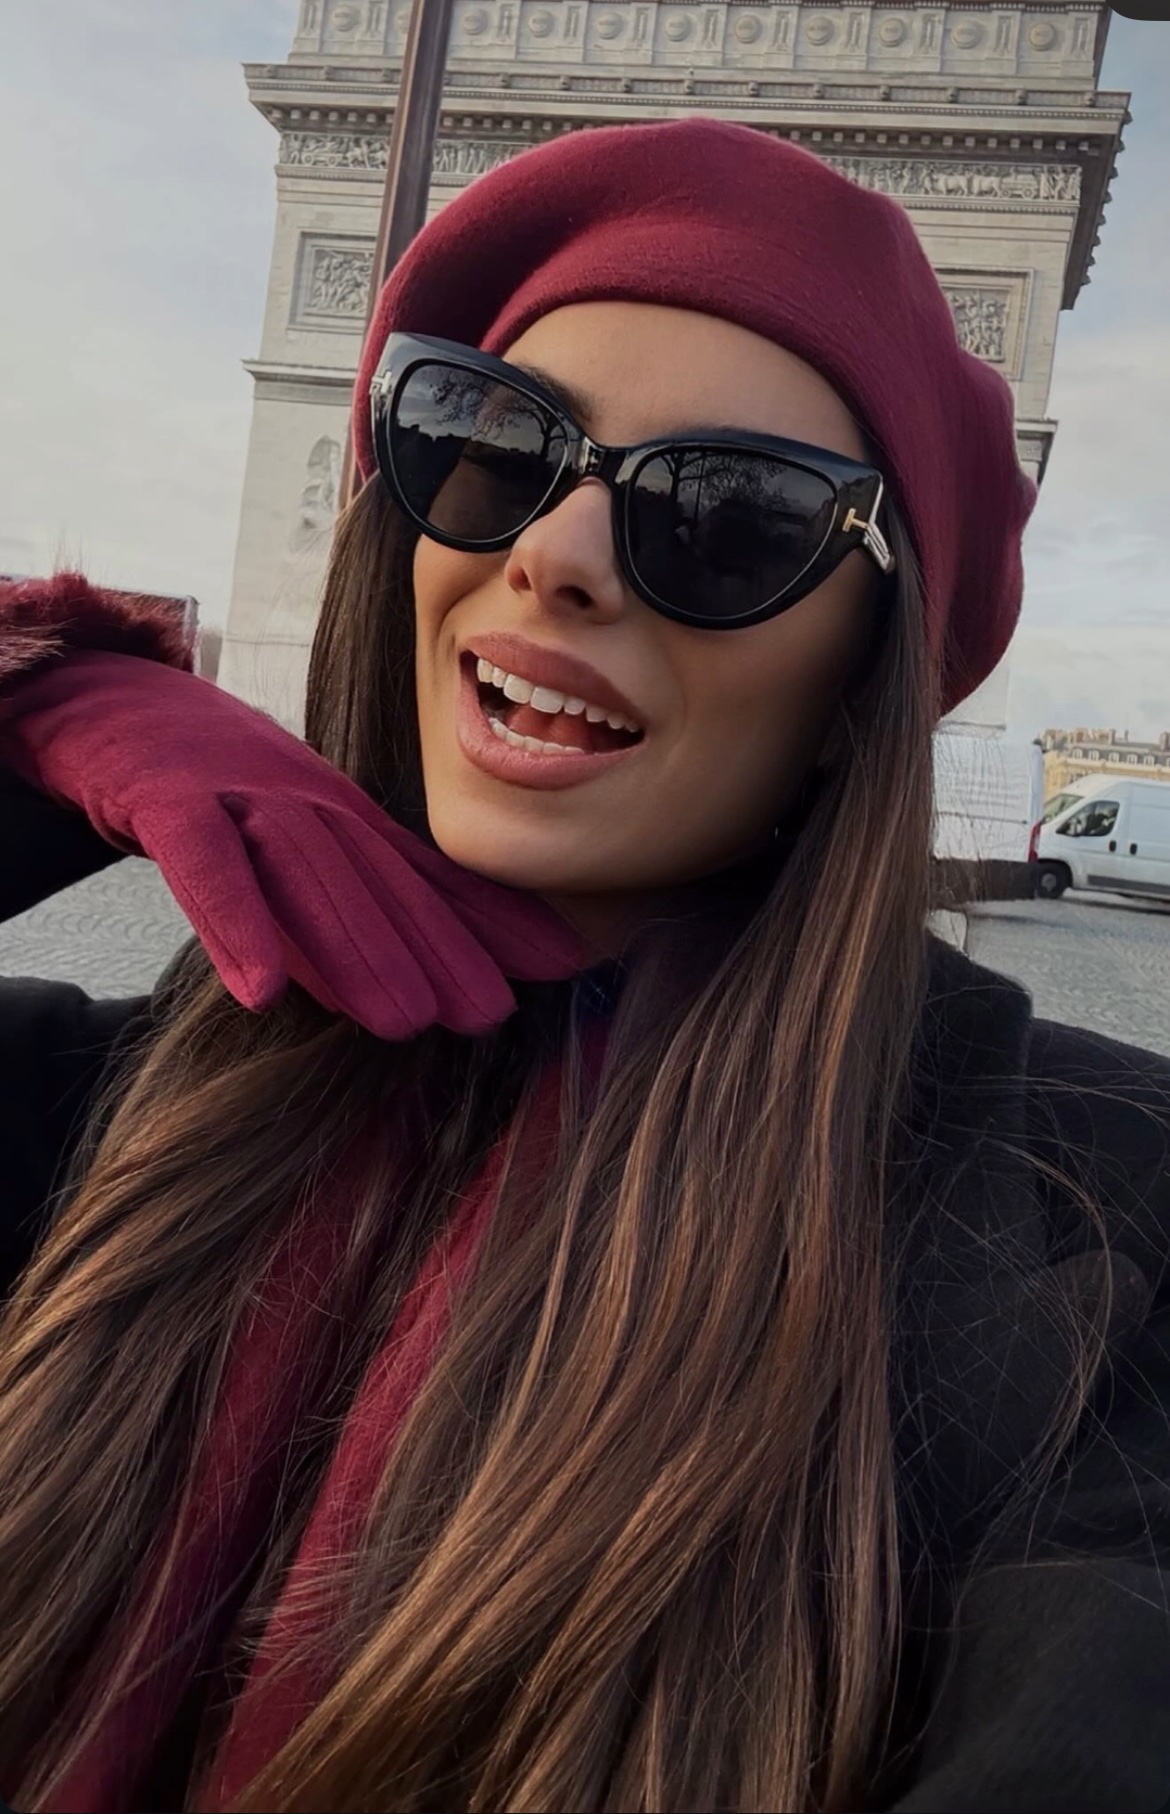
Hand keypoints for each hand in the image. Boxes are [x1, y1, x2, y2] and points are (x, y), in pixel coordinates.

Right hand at [0, 651, 587, 1038]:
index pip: (424, 876)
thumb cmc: (221, 789)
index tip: (564, 972)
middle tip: (489, 1016)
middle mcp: (307, 801)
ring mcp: (237, 794)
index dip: (490, 922)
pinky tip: (262, 991)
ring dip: (356, 944)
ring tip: (400, 1019)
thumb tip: (438, 988)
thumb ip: (368, 902)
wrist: (112, 703)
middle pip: (378, 878)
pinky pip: (203, 862)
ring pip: (305, 871)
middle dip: (439, 946)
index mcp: (345, 816)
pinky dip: (234, 921)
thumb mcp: (306, 841)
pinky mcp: (165, 798)